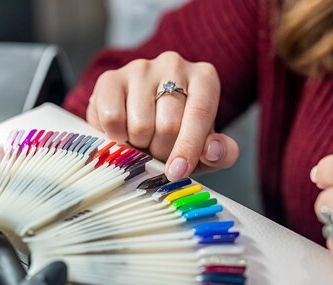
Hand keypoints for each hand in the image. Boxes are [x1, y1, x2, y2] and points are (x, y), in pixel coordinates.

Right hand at [86, 51, 238, 180]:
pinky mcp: (110, 78)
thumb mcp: (206, 149)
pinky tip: (122, 132)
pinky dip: (116, 137)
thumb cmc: (179, 134)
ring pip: (139, 124)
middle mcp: (174, 65)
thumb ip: (222, 153)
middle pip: (168, 124)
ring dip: (139, 145)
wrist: (140, 118)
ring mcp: (140, 68)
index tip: (177, 173)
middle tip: (158, 152)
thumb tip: (212, 151)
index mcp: (204, 78)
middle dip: (162, 151)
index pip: (199, 113)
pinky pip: (111, 119)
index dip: (188, 147)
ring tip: (141, 140)